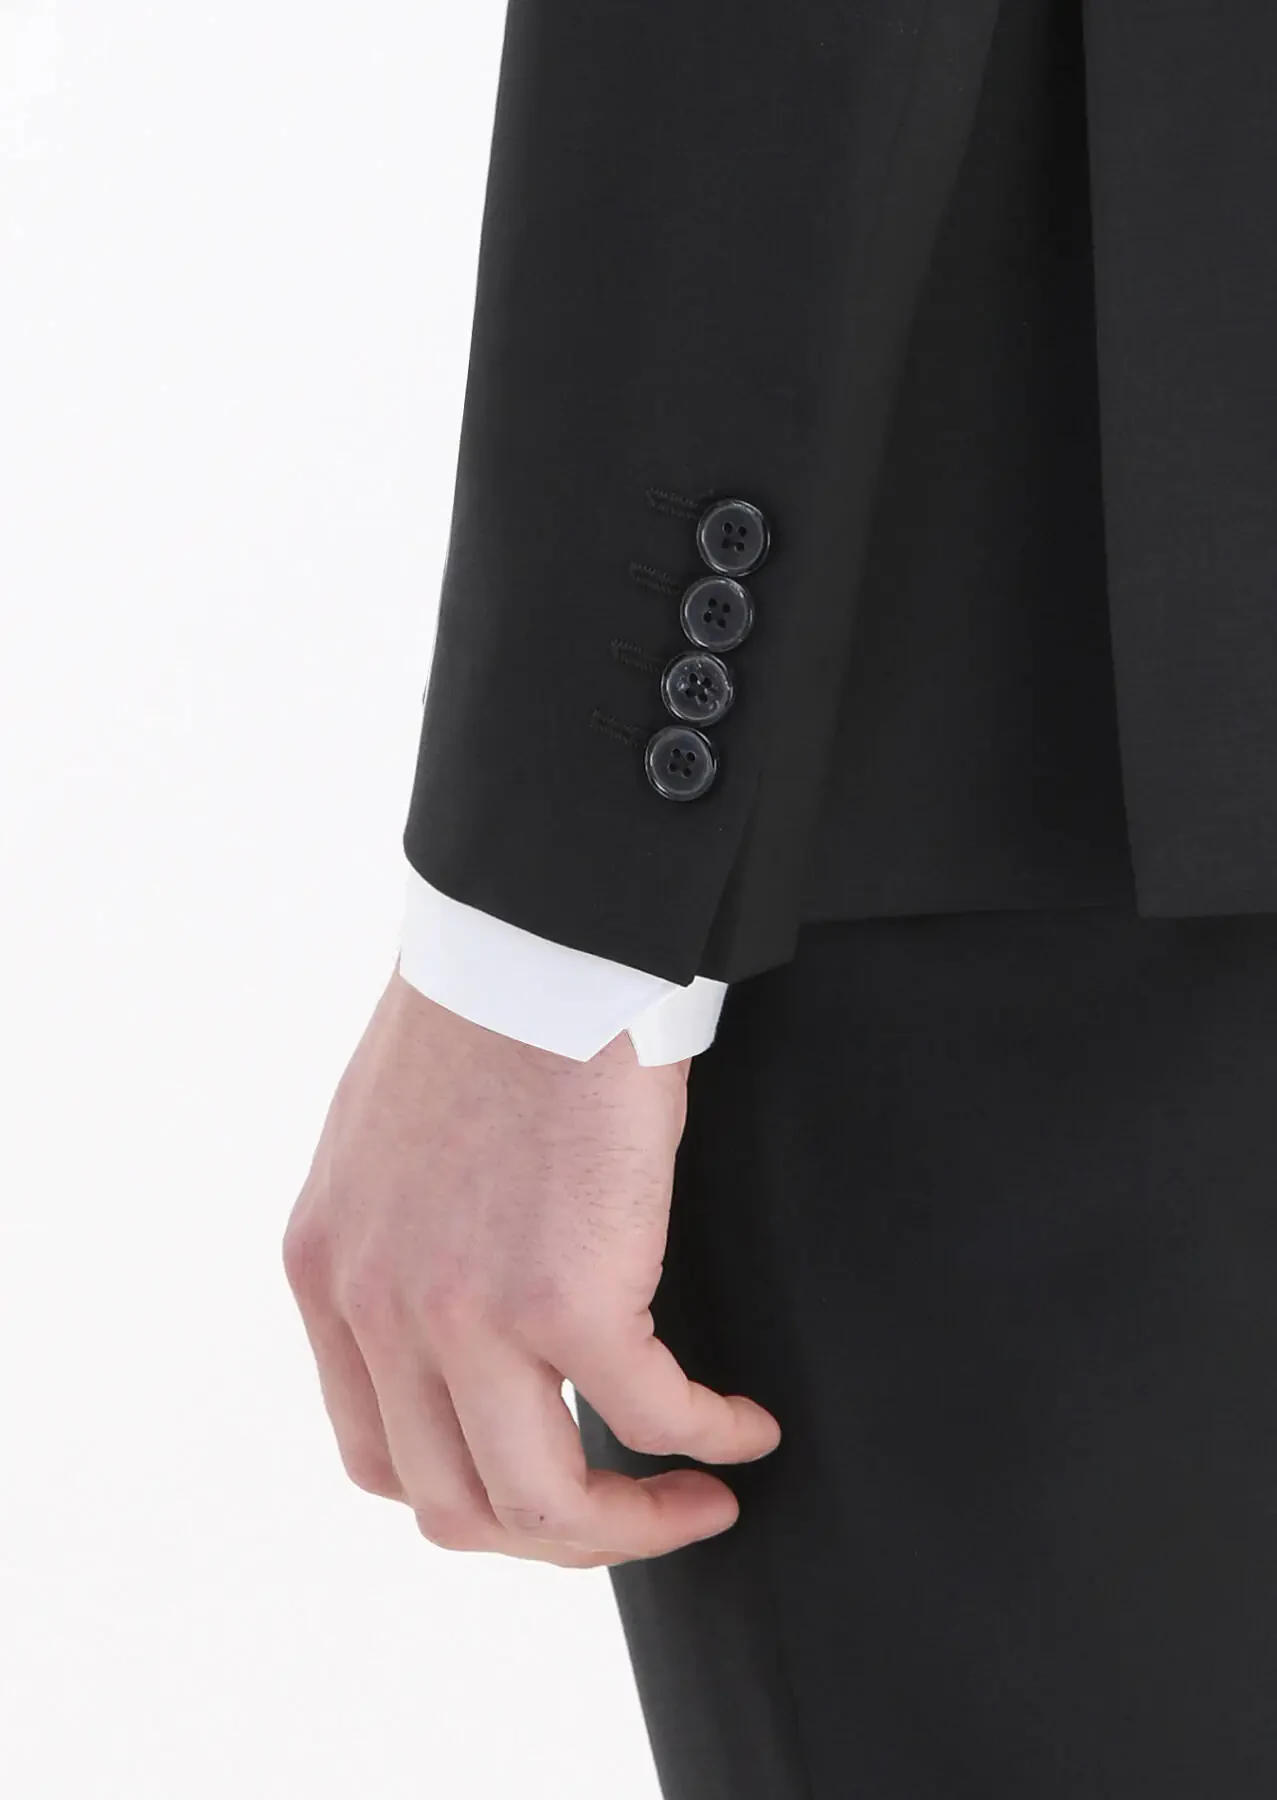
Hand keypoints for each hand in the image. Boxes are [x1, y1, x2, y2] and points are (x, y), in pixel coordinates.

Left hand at [281, 966, 781, 1566]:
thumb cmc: (485, 1012)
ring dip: (632, 1525)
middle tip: (633, 1512)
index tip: (547, 1481)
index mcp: (328, 1272)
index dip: (471, 1493)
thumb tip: (464, 1306)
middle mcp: (378, 1309)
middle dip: (557, 1533)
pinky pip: (652, 1415)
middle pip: (458, 1506)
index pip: (379, 1455)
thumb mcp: (386, 1146)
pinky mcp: (567, 1295)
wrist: (536, 937)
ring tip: (697, 1498)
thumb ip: (400, 1243)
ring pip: (544, 1504)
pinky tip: (745, 1427)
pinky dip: (708, 1437)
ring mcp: (464, 1313)